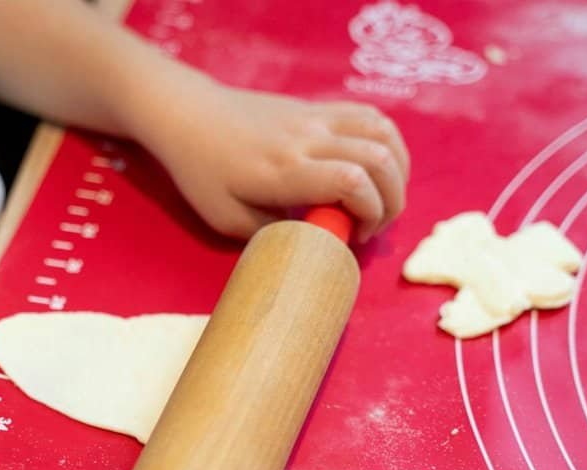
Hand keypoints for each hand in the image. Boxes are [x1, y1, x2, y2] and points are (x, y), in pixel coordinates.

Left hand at [138, 80, 409, 242]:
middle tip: (371, 226)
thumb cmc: (203, 173)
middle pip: (378, 158)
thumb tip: (316, 245)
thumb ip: (275, 234)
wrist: (189, 115)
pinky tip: (379, 167)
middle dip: (391, 201)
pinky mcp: (318, 107)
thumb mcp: (229, 220)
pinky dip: (388, 143)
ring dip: (397, 170)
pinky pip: (370, 116)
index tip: (354, 236)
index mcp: (284, 171)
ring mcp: (315, 118)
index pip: (351, 180)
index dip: (370, 212)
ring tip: (383, 198)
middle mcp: (307, 139)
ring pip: (382, 132)